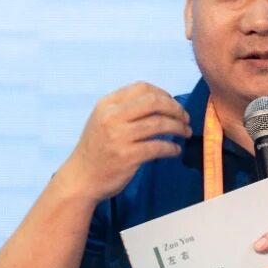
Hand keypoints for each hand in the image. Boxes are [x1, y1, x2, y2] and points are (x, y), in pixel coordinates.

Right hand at [56, 81, 190, 203]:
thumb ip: (125, 109)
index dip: (163, 94)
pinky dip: (172, 148)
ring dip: (179, 127)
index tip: (173, 105)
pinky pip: (158, 147)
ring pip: (160, 124)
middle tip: (186, 118)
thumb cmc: (97, 150)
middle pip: (154, 102)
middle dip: (176, 108)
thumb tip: (161, 101)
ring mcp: (119, 136)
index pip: (142, 88)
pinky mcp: (127, 156)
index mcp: (107, 104)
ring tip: (186, 133)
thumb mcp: (103, 120)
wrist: (81, 179)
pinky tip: (175, 150)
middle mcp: (112, 117)